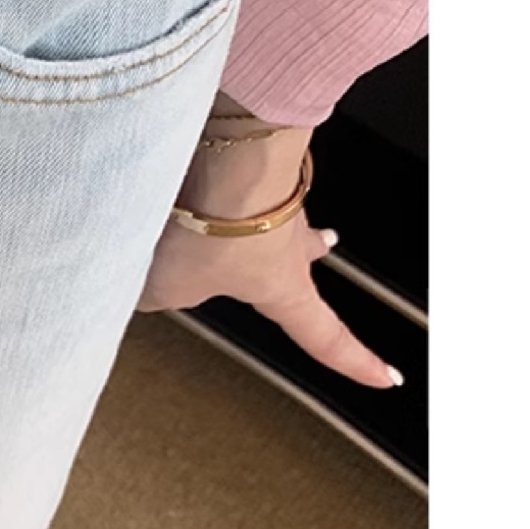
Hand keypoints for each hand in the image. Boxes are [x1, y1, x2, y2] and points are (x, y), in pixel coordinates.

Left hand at [137, 113, 402, 389]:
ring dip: (263, 215)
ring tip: (244, 215)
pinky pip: (235, 180)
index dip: (355, 360)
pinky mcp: (248, 162)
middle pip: (306, 254)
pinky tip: (189, 181)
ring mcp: (273, 196)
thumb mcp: (170, 286)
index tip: (385, 376)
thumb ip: (156, 299)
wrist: (226, 151)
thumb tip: (144, 295)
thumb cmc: (216, 222)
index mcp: (285, 285)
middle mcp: (288, 239)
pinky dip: (219, 185)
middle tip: (329, 248)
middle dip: (312, 255)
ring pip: (274, 211)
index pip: (325, 336)